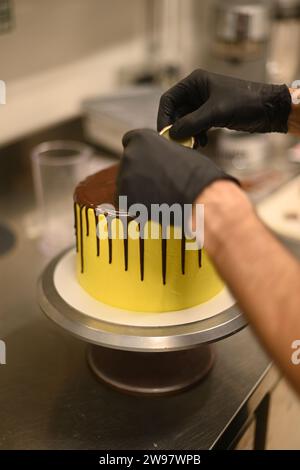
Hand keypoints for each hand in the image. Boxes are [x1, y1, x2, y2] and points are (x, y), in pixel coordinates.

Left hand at [117, 129, 237, 213]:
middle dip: (139, 170)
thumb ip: (163, 152)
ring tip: (159, 195)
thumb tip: (161, 159)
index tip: (148, 159)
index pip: (130, 140)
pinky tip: (154, 205)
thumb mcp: (180, 151)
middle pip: (128, 163)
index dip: (141, 151)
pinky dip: (137, 203)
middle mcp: (129, 155)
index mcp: (142, 138)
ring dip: (138, 188)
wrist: (199, 198)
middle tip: (157, 181)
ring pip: (127, 183)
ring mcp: (125, 178)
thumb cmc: (197, 174)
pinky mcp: (125, 199)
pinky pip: (127, 201)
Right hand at [157, 69, 290, 143]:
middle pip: (176, 112)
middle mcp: (197, 91)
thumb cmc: (244, 102)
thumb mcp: (216, 112)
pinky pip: (196, 127)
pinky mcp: (211, 115)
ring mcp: (204, 103)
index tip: (165, 134)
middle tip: (179, 144)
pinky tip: (202, 144)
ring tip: (193, 145)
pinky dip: (196, 136)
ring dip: (187, 134)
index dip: (164, 117)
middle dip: (177, 129)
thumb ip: (192, 123)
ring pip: (186, 122)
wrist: (269, 109)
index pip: (169, 99)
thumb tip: (172, 134)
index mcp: (195, 82)